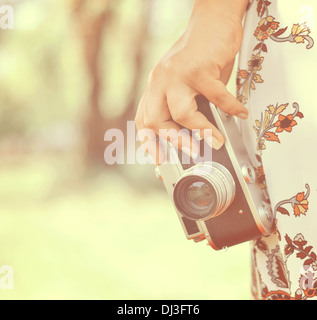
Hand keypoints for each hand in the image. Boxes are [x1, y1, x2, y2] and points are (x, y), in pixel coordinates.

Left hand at [135, 0, 248, 163]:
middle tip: (193, 153)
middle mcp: (161, 81)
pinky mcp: (199, 68)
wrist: (212, 21)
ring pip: (182, 114)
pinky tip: (240, 113)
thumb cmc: (199, 56)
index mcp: (155, 87)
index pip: (144, 120)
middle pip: (157, 121)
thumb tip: (194, 135)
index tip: (160, 159)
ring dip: (201, 132)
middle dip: (175, 142)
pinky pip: (216, 97)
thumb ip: (184, 105)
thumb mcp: (183, 83)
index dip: (149, 142)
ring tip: (217, 141)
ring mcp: (178, 74)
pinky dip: (231, 108)